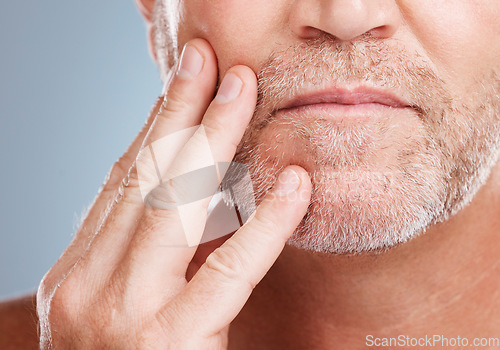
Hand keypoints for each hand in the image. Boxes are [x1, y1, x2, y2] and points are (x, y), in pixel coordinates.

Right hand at [37, 38, 310, 348]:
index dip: (154, 125)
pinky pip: (225, 271)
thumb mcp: (120, 305)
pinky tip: (293, 182)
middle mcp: (88, 285)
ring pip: (172, 208)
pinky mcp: (166, 345)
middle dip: (180, 113)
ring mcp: (121, 316)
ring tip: (244, 91)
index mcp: (77, 273)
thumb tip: (189, 195)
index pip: (121, 181)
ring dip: (212, 142)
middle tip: (214, 61)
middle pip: (142, 179)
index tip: (183, 80)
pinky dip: (263, 223)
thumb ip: (146, 255)